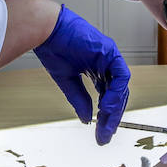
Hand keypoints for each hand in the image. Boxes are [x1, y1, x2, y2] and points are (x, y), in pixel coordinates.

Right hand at [33, 5, 130, 143]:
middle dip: (111, 117)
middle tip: (105, 135)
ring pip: (121, 87)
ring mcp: (109, 56)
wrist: (45, 30)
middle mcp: (106, 63)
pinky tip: (106, 108)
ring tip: (106, 126)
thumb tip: (86, 119)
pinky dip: (116, 92)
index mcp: (96, 68)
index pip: (107, 95)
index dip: (106, 115)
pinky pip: (121, 75)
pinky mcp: (110, 51)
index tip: (101, 132)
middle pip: (116, 94)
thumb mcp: (67, 80)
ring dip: (114, 109)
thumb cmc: (52, 48)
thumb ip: (79, 99)